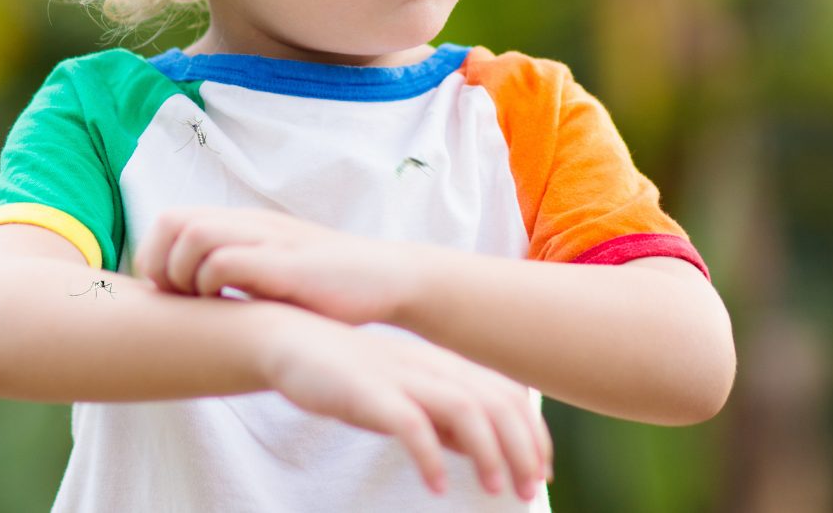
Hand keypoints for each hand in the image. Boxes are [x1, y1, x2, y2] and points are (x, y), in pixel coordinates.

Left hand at [135, 207, 414, 324]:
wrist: (388, 278)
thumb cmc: (328, 286)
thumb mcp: (274, 272)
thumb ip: (238, 273)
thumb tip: (189, 300)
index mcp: (245, 224)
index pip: (172, 218)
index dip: (153, 255)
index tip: (165, 293)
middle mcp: (252, 224)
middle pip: (174, 221)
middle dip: (159, 264)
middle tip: (175, 299)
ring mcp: (271, 239)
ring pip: (196, 235)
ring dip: (183, 273)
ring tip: (200, 302)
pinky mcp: (287, 264)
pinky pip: (229, 261)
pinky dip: (214, 284)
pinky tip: (229, 307)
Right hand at [259, 310, 553, 500]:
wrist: (291, 341)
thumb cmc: (351, 376)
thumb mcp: (406, 397)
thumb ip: (442, 420)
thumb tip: (478, 451)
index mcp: (443, 366)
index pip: (504, 394)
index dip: (530, 432)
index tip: (541, 471)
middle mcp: (430, 366)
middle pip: (494, 400)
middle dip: (521, 446)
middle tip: (528, 491)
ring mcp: (401, 375)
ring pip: (463, 407)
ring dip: (487, 450)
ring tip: (496, 489)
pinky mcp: (368, 391)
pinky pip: (409, 422)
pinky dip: (428, 453)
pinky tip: (434, 484)